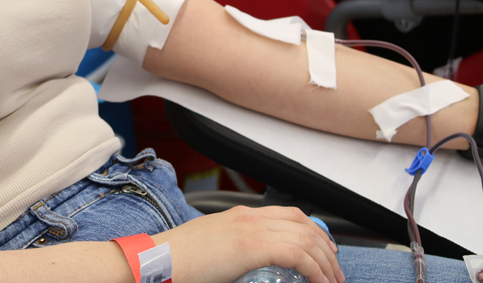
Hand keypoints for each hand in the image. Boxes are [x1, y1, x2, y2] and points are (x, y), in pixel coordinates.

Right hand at [158, 206, 342, 282]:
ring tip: (332, 281)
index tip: (326, 253)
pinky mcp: (250, 247)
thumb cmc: (178, 261)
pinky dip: (315, 270)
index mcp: (239, 215)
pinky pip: (297, 254)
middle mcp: (248, 217)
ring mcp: (249, 229)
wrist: (157, 261)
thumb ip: (234, 248)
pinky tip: (320, 282)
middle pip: (304, 224)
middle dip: (327, 248)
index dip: (315, 232)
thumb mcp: (211, 246)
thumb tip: (251, 264)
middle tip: (335, 272)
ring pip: (306, 238)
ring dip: (326, 263)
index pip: (290, 214)